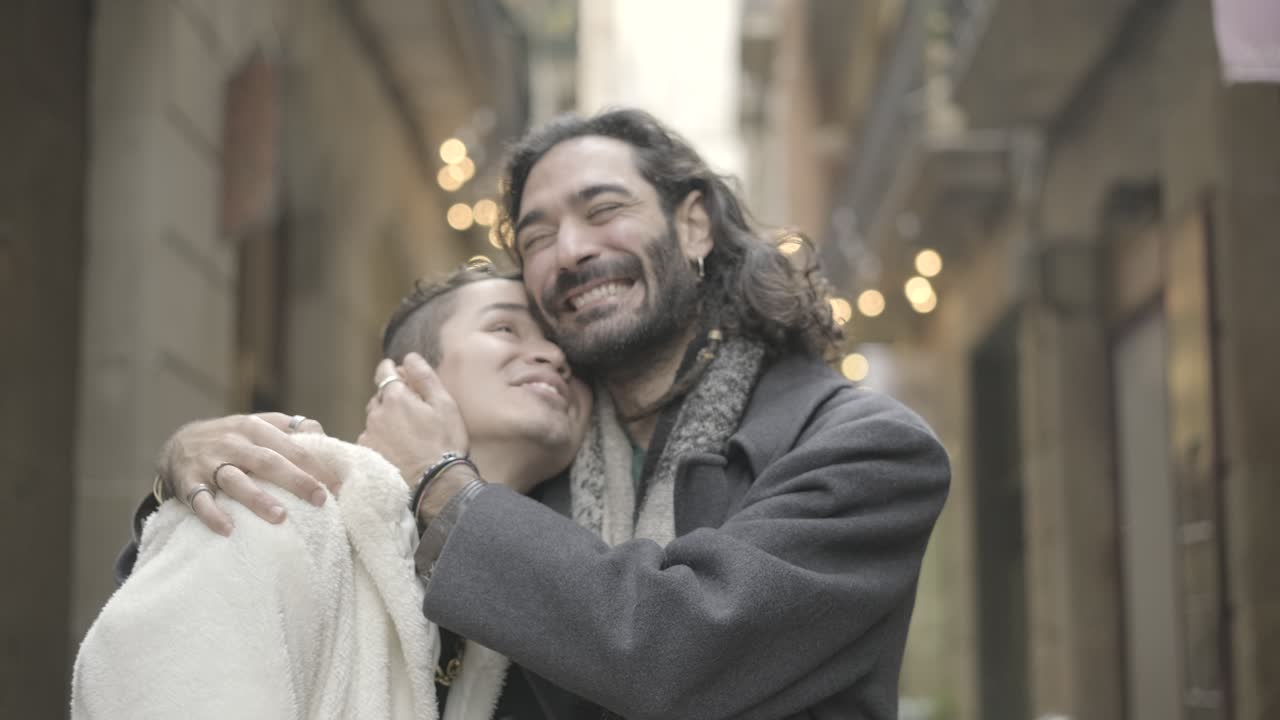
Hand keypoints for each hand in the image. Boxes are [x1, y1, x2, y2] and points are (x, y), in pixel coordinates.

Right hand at [158, 412, 338, 535]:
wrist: (179, 443)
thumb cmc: (233, 438)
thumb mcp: (259, 425)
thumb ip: (291, 429)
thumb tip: (323, 435)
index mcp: (254, 428)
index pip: (290, 446)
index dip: (315, 465)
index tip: (337, 485)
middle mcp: (233, 444)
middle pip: (267, 462)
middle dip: (296, 481)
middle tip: (320, 500)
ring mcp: (210, 464)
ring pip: (235, 481)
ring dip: (257, 499)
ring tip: (280, 516)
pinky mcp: (188, 483)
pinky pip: (200, 501)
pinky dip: (212, 515)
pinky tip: (228, 529)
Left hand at [359, 353, 470, 485]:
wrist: (435, 484)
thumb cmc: (444, 442)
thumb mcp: (444, 404)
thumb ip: (424, 377)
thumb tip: (409, 357)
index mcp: (396, 397)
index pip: (384, 372)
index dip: (391, 369)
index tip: (398, 371)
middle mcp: (377, 413)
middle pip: (379, 396)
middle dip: (391, 397)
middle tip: (411, 409)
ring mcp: (369, 435)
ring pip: (374, 418)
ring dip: (386, 419)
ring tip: (405, 433)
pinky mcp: (367, 454)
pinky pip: (371, 438)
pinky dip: (380, 439)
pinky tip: (396, 448)